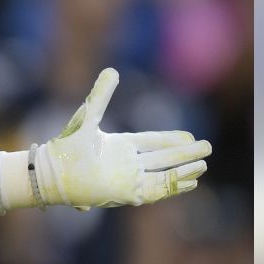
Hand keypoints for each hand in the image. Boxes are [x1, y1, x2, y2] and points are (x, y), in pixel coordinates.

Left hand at [34, 69, 210, 208]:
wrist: (55, 172)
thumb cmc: (67, 146)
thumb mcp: (89, 117)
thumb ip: (101, 95)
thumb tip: (112, 70)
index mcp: (120, 146)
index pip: (152, 142)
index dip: (170, 139)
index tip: (189, 136)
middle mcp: (127, 163)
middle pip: (163, 158)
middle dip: (185, 154)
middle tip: (207, 148)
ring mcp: (128, 179)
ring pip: (163, 174)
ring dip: (183, 170)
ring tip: (203, 165)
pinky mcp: (128, 193)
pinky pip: (157, 191)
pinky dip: (173, 186)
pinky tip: (190, 181)